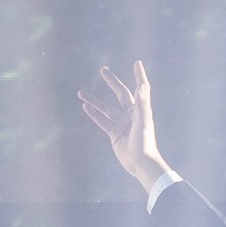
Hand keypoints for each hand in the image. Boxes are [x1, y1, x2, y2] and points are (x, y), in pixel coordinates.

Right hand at [75, 62, 171, 191]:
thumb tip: (142, 86)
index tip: (136, 63)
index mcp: (140, 108)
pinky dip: (94, 114)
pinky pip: (102, 121)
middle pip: (120, 93)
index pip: (140, 87)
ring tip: (81, 92)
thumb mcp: (143, 121)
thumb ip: (141, 103)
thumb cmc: (144, 141)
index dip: (138, 75)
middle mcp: (131, 113)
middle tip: (102, 70)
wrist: (140, 163)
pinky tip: (85, 107)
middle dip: (111, 82)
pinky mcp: (114, 133)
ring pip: (105, 108)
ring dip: (94, 100)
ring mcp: (122, 123)